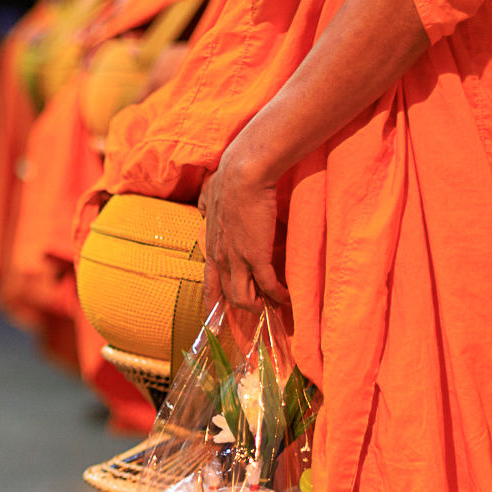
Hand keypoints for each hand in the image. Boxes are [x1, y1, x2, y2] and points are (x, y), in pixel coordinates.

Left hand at [199, 144, 288, 313]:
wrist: (242, 175)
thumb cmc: (227, 182)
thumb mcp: (208, 197)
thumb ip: (206, 207)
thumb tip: (204, 207)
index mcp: (211, 247)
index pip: (209, 284)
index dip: (213, 303)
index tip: (216, 316)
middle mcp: (221, 259)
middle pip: (229, 296)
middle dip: (243, 308)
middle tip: (257, 311)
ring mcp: (237, 260)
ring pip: (244, 298)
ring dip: (259, 305)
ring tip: (273, 305)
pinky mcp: (256, 256)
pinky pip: (267, 286)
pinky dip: (278, 295)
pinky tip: (287, 297)